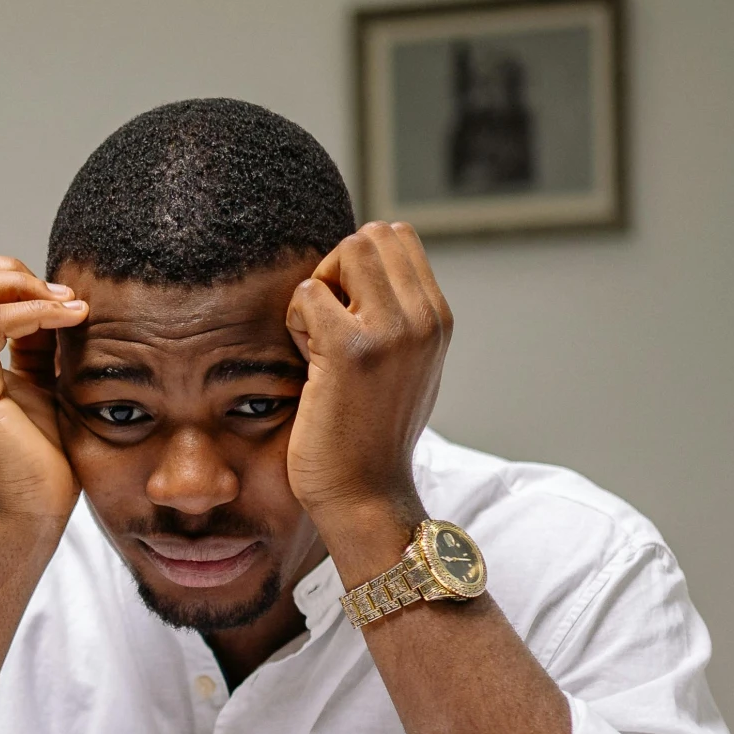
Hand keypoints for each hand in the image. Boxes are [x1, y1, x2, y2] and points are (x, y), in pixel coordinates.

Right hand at [0, 255, 88, 522]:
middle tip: (62, 298)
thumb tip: (56, 295)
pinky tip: (71, 320)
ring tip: (69, 308)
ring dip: (23, 285)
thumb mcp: (41, 381)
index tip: (60, 299)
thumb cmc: (39, 457)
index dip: (8, 275)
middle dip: (12, 272)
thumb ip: (36, 340)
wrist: (29, 513)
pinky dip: (35, 310)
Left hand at [284, 222, 451, 558]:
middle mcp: (424, 319)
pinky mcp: (350, 349)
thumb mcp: (406, 366)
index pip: (396, 237)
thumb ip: (399, 317)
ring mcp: (391, 332)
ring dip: (319, 290)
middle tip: (327, 326)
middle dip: (338, 270)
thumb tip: (372, 262)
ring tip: (319, 342)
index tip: (348, 316)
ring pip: (345, 253)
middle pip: (370, 236)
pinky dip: (295, 321)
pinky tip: (306, 363)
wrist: (367, 496)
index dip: (359, 267)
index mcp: (438, 318)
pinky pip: (308, 292)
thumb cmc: (371, 435)